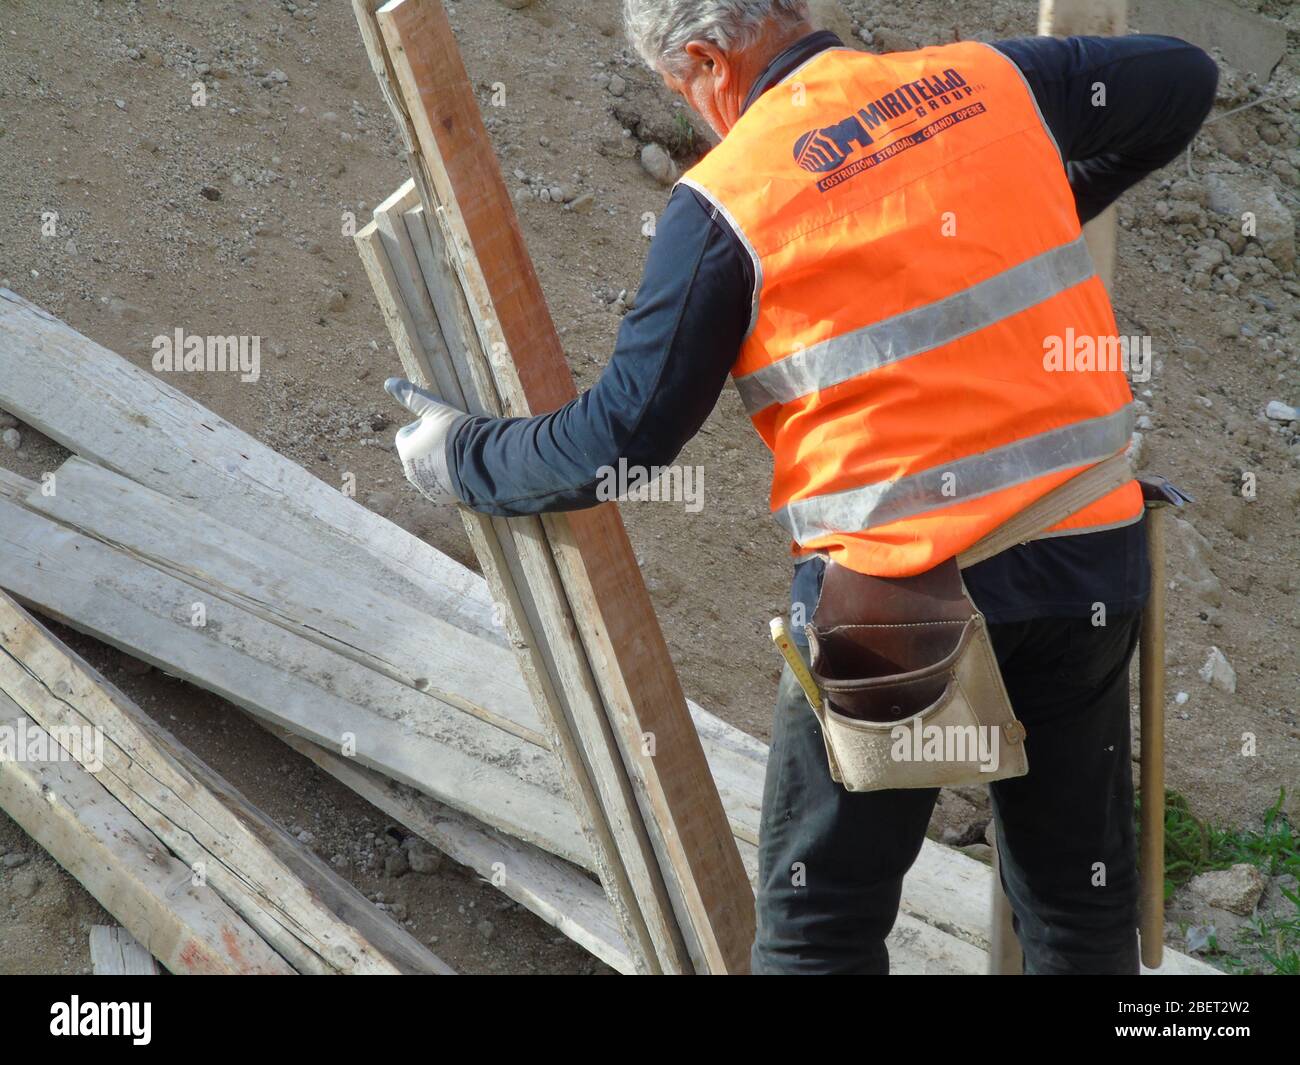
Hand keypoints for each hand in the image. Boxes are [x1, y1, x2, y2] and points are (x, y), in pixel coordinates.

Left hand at [384, 377, 468, 505]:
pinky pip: (437, 486)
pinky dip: (444, 479)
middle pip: (416, 454)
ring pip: (426, 470)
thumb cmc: (455, 432)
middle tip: (450, 443)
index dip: (422, 429)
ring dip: (436, 464)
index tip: (439, 429)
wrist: (479, 461)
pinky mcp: (437, 497)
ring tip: (456, 456)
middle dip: (428, 448)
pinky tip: (458, 471)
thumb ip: (411, 397)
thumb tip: (388, 382)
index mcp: (405, 449)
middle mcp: (409, 471)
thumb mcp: (434, 409)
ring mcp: (423, 486)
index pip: (406, 435)